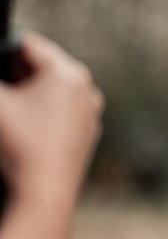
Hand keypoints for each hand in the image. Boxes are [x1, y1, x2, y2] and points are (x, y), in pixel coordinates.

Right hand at [0, 33, 100, 219]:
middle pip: (41, 69)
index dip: (3, 48)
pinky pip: (58, 116)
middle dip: (13, 73)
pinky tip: (20, 127)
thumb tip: (0, 85)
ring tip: (7, 107)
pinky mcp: (84, 137)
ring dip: (25, 95)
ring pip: (50, 93)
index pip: (30, 45)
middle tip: (0, 86)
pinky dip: (38, 116)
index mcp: (69, 74)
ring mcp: (89, 115)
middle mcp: (87, 91)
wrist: (44, 193)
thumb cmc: (19, 144)